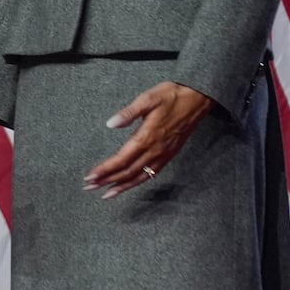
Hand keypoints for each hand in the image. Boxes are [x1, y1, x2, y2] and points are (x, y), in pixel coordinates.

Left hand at [84, 81, 212, 198]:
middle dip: (108, 181)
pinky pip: (152, 173)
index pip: (122, 159)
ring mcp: (164, 154)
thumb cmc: (172, 95)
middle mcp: (156, 150)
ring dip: (122, 186)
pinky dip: (138, 182)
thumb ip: (129, 112)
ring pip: (140, 176)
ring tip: (107, 194)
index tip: (90, 176)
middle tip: (90, 187)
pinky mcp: (170, 154)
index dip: (105, 170)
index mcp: (147, 137)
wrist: (199, 99)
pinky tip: (129, 185)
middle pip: (128, 172)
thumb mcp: (148, 98)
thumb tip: (110, 123)